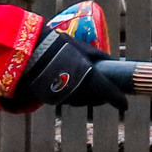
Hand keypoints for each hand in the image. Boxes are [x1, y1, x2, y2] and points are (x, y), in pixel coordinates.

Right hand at [8, 27, 128, 112]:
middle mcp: (81, 92)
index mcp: (92, 79)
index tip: (124, 105)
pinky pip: (69, 99)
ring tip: (87, 83)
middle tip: (107, 89)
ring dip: (88, 96)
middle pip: (97, 100)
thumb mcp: (80, 46)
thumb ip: (97, 55)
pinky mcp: (53, 99)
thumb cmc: (56, 46)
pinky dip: (74, 94)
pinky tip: (72, 84)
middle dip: (103, 96)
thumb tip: (111, 60)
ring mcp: (66, 97)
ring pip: (82, 101)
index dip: (120, 101)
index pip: (111, 95)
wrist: (27, 54)